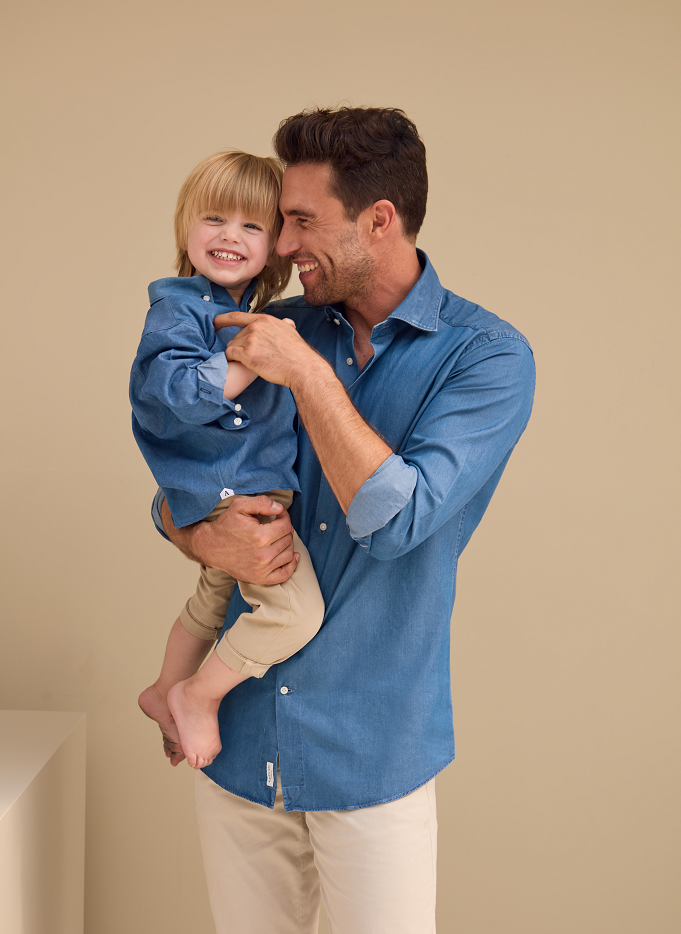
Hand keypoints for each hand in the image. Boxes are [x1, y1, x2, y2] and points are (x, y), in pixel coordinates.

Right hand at [166, 495, 297, 584]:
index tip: (278, 515)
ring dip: (287, 544)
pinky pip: (284, 575)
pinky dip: (291, 565)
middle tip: (276, 526)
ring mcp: (262, 569)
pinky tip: (292, 556)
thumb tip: (279, 508)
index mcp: (260, 536)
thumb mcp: (239, 506)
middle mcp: (263, 554)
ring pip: (288, 554)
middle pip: (288, 539)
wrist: (210, 547)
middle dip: (285, 530)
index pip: (286, 525)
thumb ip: (261, 503)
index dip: (284, 517)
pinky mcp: (259, 578)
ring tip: (278, 538)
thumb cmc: (225, 525)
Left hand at [213, 312, 320, 387]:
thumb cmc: (297, 354)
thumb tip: (288, 323)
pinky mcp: (247, 354)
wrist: (301, 367)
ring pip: (232, 345)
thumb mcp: (291, 332)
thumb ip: (283, 326)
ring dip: (238, 354)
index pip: (237, 316)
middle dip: (241, 346)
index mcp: (264, 320)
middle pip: (236, 336)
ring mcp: (251, 340)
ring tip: (252, 361)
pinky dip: (232, 359)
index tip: (215, 322)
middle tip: (254, 356)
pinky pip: (230, 354)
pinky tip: (242, 363)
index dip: (223, 319)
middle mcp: (256, 327)